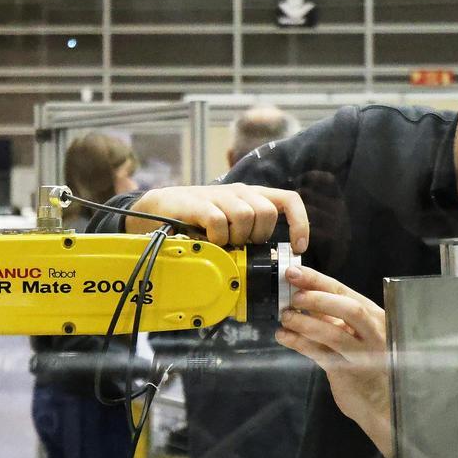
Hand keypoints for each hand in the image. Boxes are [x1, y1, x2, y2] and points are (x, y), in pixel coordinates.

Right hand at [126, 184, 308, 253]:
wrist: (158, 208)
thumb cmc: (196, 222)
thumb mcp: (228, 228)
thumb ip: (247, 238)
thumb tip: (267, 265)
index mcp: (251, 197)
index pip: (289, 200)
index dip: (299, 223)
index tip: (297, 247)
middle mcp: (239, 192)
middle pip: (266, 213)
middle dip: (256, 236)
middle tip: (238, 245)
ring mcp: (219, 195)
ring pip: (245, 216)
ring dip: (234, 237)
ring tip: (220, 243)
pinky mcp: (199, 203)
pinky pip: (218, 221)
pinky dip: (216, 237)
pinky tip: (207, 240)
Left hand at [275, 265, 393, 457]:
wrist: (379, 400)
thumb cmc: (364, 359)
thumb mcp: (351, 331)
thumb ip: (330, 314)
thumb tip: (299, 289)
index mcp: (373, 315)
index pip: (344, 292)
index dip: (317, 280)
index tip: (293, 272)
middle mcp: (374, 332)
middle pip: (349, 309)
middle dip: (318, 299)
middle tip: (293, 297)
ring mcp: (364, 354)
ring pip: (335, 334)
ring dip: (305, 323)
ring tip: (284, 317)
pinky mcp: (349, 373)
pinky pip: (322, 355)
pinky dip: (299, 344)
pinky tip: (283, 336)